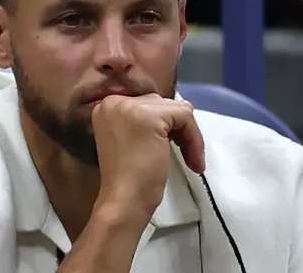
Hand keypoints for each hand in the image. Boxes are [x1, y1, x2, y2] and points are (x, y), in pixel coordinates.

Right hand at [91, 94, 204, 223]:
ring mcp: (130, 106)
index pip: (149, 104)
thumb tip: (181, 108)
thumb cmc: (129, 178)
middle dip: (178, 129)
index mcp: (107, 106)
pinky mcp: (149, 116)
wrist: (123, 201)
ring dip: (189, 135)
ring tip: (191, 161)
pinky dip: (194, 139)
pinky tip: (192, 161)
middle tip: (185, 156)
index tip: (171, 148)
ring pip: (177, 108)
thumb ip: (146, 121)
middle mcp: (114, 101)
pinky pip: (185, 116)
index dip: (166, 125)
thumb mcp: (133, 139)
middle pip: (163, 103)